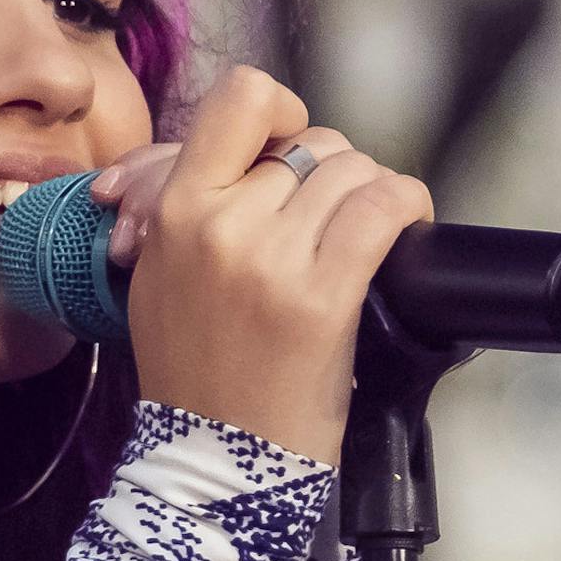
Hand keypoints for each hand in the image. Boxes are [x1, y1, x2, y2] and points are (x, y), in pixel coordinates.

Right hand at [91, 67, 432, 465]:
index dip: (279, 109)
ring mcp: (271, 259)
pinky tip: (401, 233)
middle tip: (322, 222)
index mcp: (174, 214)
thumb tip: (191, 154)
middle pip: (311, 144)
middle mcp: (220, 224)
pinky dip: (405, 210)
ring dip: (368, 197)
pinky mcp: (321, 297)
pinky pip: (383, 208)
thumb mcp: (155, 278)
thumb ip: (171, 206)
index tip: (285, 147)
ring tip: (356, 240)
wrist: (213, 460)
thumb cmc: (191, 375)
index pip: (241, 99)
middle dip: (328, 176)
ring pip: (353, 171)